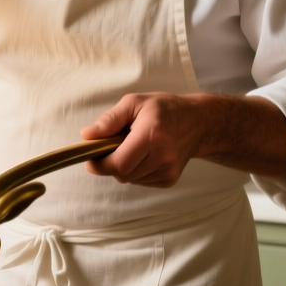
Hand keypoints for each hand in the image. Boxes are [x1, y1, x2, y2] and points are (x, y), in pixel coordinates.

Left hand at [81, 92, 285, 186]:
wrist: (198, 123)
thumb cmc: (163, 110)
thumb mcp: (134, 103)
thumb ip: (110, 120)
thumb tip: (87, 136)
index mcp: (151, 136)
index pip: (118, 164)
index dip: (100, 164)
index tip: (92, 157)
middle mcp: (162, 157)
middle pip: (122, 174)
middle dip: (111, 163)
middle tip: (114, 146)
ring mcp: (168, 171)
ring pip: (129, 179)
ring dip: (124, 167)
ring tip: (135, 147)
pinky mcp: (170, 180)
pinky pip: (140, 182)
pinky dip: (136, 171)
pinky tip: (146, 155)